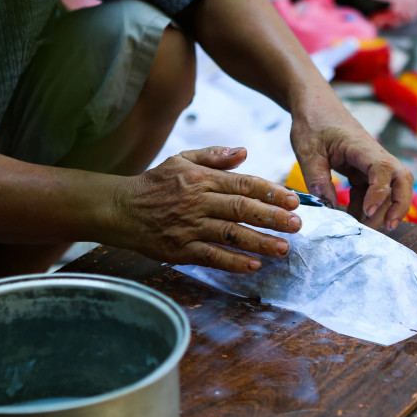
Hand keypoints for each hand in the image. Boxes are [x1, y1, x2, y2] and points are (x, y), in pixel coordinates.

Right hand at [109, 147, 300, 272]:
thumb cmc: (156, 183)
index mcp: (201, 179)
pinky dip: (232, 262)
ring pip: (230, 235)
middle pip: (240, 209)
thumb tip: (244, 151)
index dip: (270, 192)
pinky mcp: (180, 250)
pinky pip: (211, 257)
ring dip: (259, 242)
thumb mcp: (182, 159)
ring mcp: (189, 227)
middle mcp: (197, 202)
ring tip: (283, 248)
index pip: (243, 183)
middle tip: (297, 225)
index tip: (293, 200)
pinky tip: (253, 265)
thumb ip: (215, 156)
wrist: (119, 209)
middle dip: (271, 218)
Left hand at [290, 103, 413, 230]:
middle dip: (400, 205)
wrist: (314, 106)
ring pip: (391, 189)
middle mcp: (373, 156)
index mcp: (361, 146)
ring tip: (365, 228)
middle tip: (386, 228)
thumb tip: (327, 206)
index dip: (380, 192)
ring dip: (384, 210)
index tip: (367, 211)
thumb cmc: (313, 122)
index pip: (383, 168)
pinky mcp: (363, 171)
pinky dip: (366, 207)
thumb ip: (317, 177)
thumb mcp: (307, 150)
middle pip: (402, 180)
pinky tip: (351, 216)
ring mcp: (371, 164)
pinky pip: (372, 192)